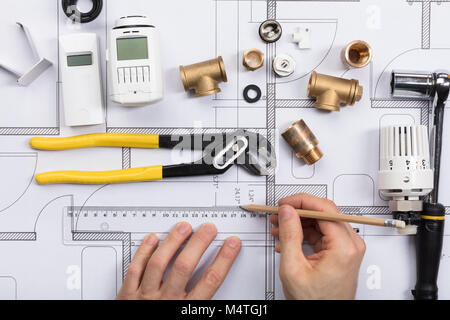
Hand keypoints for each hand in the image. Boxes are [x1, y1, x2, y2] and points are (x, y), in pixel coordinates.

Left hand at [117, 222, 240, 299]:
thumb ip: (202, 310)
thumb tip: (224, 305)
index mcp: (184, 312)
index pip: (209, 281)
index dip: (223, 260)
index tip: (231, 245)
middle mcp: (165, 302)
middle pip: (186, 267)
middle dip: (199, 244)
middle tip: (208, 229)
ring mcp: (145, 297)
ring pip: (159, 263)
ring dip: (173, 242)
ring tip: (183, 227)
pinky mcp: (126, 295)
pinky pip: (135, 269)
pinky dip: (143, 252)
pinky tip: (152, 239)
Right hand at [270, 194, 365, 299]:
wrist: (323, 318)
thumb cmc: (315, 302)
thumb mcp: (293, 268)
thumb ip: (289, 235)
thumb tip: (287, 211)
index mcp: (344, 247)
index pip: (325, 209)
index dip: (301, 201)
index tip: (285, 203)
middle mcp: (350, 245)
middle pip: (323, 213)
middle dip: (297, 212)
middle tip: (279, 214)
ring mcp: (347, 248)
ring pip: (321, 222)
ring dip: (298, 222)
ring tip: (279, 228)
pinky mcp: (340, 251)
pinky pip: (321, 233)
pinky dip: (303, 233)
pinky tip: (287, 239)